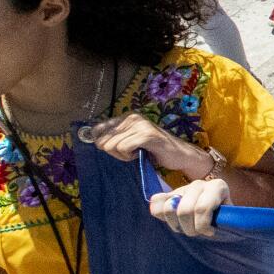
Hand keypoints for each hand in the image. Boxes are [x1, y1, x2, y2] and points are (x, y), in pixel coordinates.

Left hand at [85, 112, 215, 177]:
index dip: (103, 144)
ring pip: (112, 146)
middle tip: (131, 152)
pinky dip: (129, 156)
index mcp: (127, 117)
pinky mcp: (147, 135)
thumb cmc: (154, 150)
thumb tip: (93, 139)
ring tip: (137, 152)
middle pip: (103, 140)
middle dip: (114, 152)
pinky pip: (123, 148)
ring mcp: (140, 125)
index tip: (119, 149)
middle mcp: (132, 117)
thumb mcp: (131, 140)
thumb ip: (114, 138)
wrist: (180, 155)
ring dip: (123, 155)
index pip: (97, 129)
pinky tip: (140, 154)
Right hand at [149, 177, 230, 236]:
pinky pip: (155, 202)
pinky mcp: (168, 194)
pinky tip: (174, 221)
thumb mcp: (231, 218)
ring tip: (186, 227)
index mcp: (217, 186)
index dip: (203, 226)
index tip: (210, 232)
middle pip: (184, 210)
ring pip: (168, 207)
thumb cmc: (226, 219)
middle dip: (190, 228)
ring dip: (176, 225)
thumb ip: (228, 219)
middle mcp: (199, 184)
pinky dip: (161, 215)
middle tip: (198, 233)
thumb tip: (222, 224)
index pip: (201, 208)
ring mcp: (182, 188)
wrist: (218, 213)